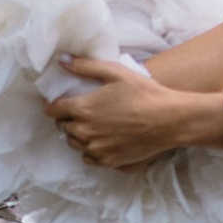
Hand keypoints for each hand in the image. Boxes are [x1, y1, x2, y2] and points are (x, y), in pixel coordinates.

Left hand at [45, 55, 210, 171]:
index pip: (54, 110)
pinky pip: (89, 158)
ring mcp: (96, 149)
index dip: (53, 105)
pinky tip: (101, 141)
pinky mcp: (108, 161)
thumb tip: (62, 61)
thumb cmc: (143, 93)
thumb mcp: (115, 72)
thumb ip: (85, 67)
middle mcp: (84, 132)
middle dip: (67, 118)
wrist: (169, 120)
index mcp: (82, 109)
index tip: (56, 102)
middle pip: (63, 127)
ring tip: (90, 126)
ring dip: (78, 134)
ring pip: (74, 143)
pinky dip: (90, 150)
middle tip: (79, 111)